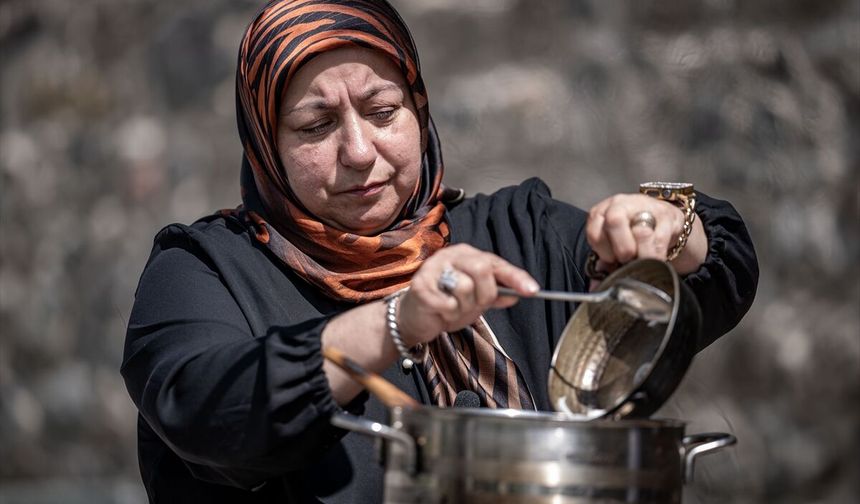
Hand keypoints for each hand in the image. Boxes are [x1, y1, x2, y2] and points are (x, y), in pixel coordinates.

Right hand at [397, 244, 538, 345]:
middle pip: (481, 269)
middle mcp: (449, 256)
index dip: (515, 277)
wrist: (414, 318)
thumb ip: (496, 295)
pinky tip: (440, 311)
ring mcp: (433, 269)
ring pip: (465, 287)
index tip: (533, 291)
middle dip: (484, 294)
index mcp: (465, 254)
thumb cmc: (446, 304)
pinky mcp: (420, 286)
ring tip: (452, 307)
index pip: (495, 263)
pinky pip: (448, 303)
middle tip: (474, 304)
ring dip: (463, 307)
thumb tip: (517, 294)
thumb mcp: (476, 300)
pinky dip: (449, 314)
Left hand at [586, 193, 706, 279]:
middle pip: (615, 221)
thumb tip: (596, 287)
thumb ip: (604, 265)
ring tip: (643, 260)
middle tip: (628, 259)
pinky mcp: (667, 215)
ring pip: (641, 232)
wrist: (662, 220)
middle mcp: (620, 204)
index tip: (612, 261)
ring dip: (641, 254)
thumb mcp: (614, 245)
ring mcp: (644, 206)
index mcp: (602, 213)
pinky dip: (657, 256)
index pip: (595, 231)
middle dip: (622, 248)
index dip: (603, 251)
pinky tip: (656, 259)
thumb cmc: (632, 234)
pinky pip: (660, 240)